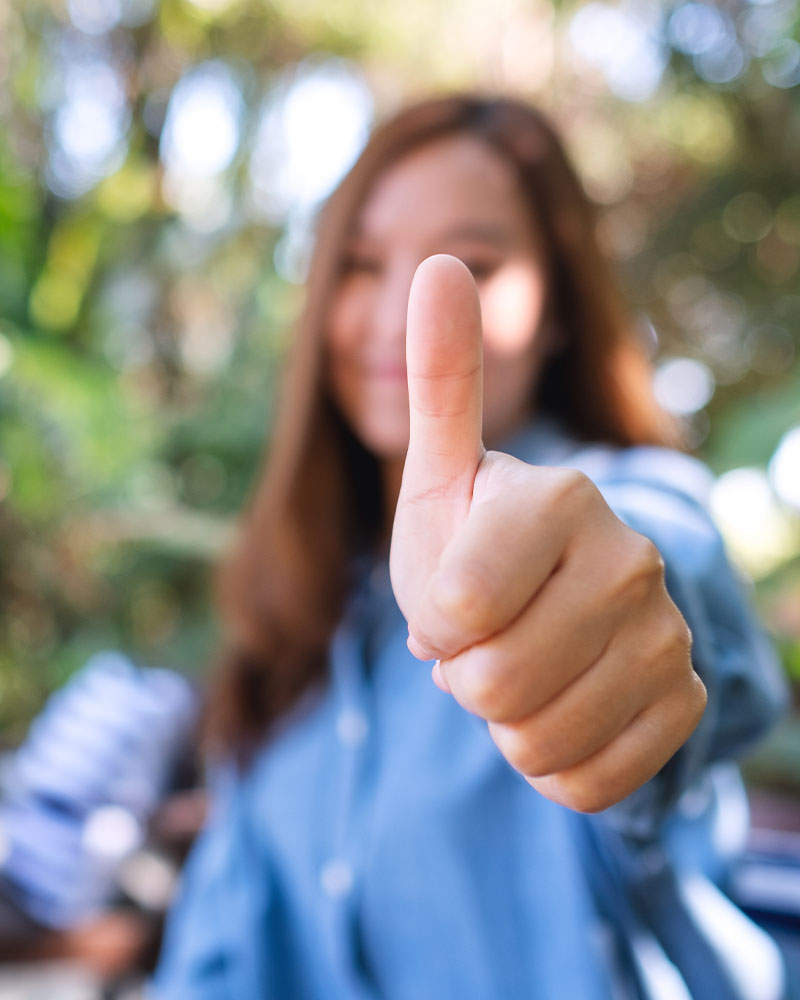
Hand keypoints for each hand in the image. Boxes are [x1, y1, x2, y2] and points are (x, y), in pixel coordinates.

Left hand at [390, 255, 705, 812]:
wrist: (550, 606)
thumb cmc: (476, 540)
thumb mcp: (441, 473)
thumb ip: (442, 379)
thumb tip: (438, 260)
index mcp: (560, 495)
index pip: (454, 606)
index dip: (431, 619)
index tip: (450, 596)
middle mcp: (631, 555)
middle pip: (492, 682)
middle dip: (463, 673)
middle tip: (484, 635)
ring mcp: (667, 631)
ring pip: (537, 738)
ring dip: (502, 719)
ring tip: (519, 665)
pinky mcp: (683, 700)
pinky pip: (585, 781)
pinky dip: (548, 763)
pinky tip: (559, 708)